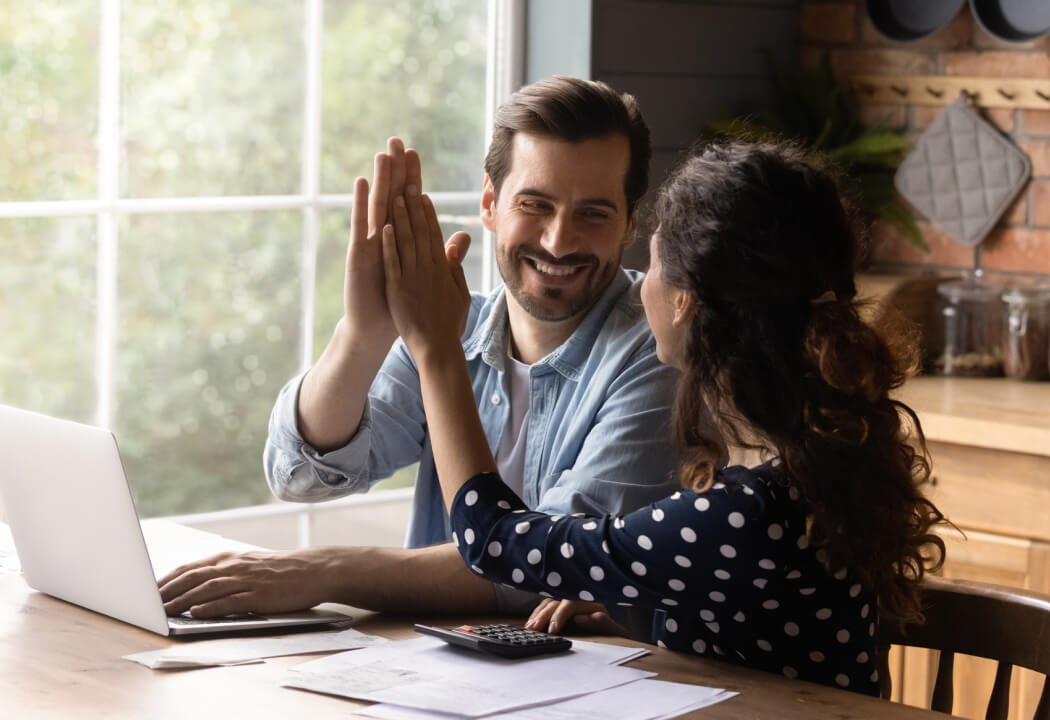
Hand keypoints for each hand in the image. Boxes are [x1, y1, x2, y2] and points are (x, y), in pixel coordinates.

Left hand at [157, 550, 328, 616]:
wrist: (314, 569)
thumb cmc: (281, 570)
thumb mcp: (249, 564)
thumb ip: (225, 572)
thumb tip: (196, 584)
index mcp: (230, 558)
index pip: (190, 568)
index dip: (167, 579)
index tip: (148, 591)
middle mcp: (235, 566)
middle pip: (193, 577)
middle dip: (168, 591)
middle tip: (147, 604)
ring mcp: (247, 580)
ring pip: (207, 589)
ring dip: (183, 600)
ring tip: (164, 611)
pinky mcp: (259, 595)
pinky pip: (230, 601)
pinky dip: (211, 607)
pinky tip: (196, 613)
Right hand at [343, 137, 423, 348]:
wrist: (373, 328)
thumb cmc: (399, 305)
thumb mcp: (426, 276)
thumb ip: (444, 254)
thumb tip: (462, 239)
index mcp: (401, 242)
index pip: (409, 205)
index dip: (413, 180)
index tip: (416, 155)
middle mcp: (382, 238)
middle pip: (392, 197)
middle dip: (396, 171)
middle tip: (398, 141)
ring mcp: (370, 244)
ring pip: (377, 205)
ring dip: (380, 179)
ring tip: (383, 153)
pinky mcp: (359, 254)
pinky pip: (361, 226)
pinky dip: (361, 204)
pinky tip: (363, 182)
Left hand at [381, 181, 471, 355]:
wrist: (437, 348)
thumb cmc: (449, 323)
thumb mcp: (459, 292)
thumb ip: (456, 266)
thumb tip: (460, 244)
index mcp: (442, 269)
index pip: (434, 234)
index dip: (427, 213)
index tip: (421, 193)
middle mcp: (428, 269)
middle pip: (420, 231)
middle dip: (412, 205)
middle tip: (406, 183)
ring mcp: (413, 278)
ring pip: (406, 242)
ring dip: (399, 218)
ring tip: (393, 195)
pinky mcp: (398, 290)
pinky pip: (393, 263)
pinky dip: (388, 245)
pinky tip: (383, 227)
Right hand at [525, 598, 628, 636]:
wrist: (614, 634)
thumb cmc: (613, 633)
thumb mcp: (613, 629)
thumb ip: (600, 622)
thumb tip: (579, 618)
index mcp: (590, 601)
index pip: (570, 603)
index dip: (559, 616)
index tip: (552, 630)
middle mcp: (577, 597)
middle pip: (556, 601)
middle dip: (543, 616)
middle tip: (534, 629)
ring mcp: (568, 601)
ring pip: (549, 602)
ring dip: (537, 615)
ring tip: (529, 627)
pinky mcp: (561, 606)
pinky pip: (546, 606)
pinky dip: (537, 614)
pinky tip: (530, 623)